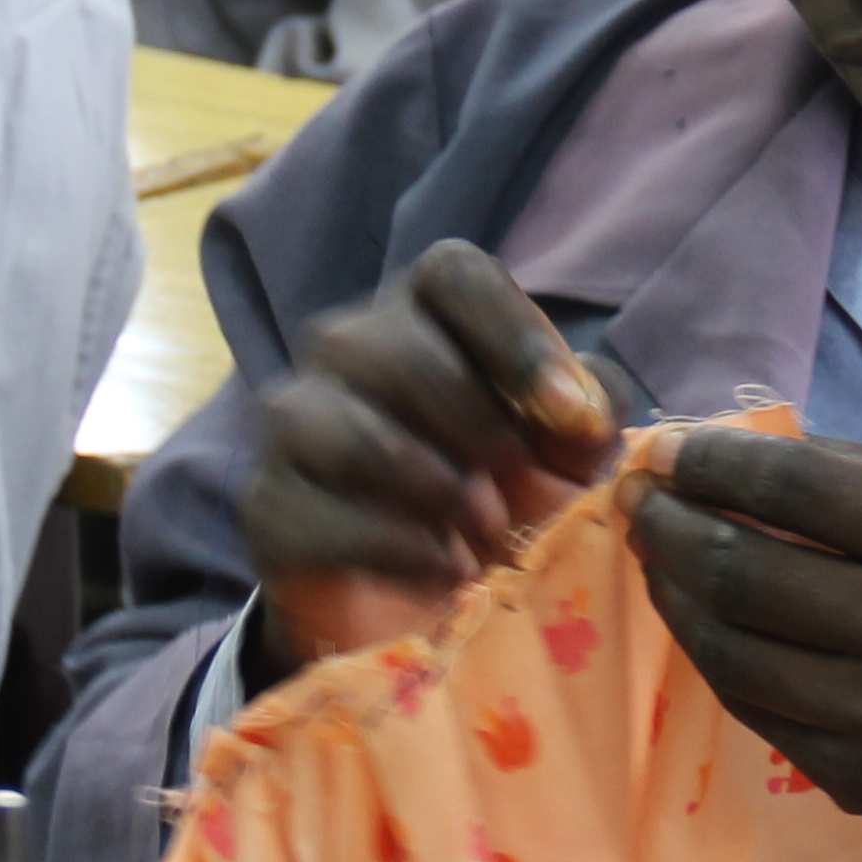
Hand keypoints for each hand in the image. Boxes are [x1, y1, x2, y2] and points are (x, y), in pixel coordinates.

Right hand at [236, 240, 623, 672]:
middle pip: (397, 349)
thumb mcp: (565, 445)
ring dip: (435, 488)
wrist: (413, 590)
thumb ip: (592, 408)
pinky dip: (397, 547)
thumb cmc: (498, 485)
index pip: (455, 272)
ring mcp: (294, 419)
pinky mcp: (268, 502)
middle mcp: (346, 345)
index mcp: (423, 309)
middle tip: (519, 487)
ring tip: (483, 535)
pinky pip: (318, 513)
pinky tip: (445, 569)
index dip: (518, 340)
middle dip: (475, 427)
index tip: (572, 418)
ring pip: (352, 431)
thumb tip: (584, 411)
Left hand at [630, 426, 861, 861]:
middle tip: (635, 497)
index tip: (665, 448)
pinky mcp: (856, 777)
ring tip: (653, 552)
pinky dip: (712, 655)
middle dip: (668, 525)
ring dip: (671, 592)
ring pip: (730, 646)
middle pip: (744, 569)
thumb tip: (748, 453)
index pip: (798, 489)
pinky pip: (752, 706)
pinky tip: (697, 618)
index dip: (713, 464)